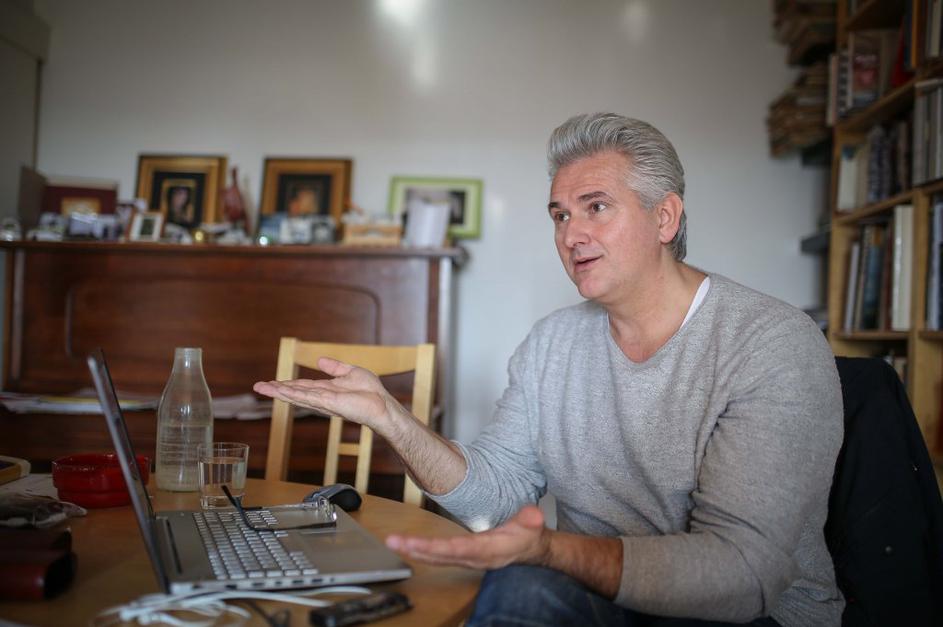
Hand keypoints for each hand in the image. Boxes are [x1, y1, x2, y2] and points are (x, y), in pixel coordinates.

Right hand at [253, 357, 400, 432]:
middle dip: (276, 390)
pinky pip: (308, 397)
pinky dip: (294, 394)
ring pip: (297, 395)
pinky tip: (282, 391)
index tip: (270, 383)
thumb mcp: (350, 372)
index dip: (286, 385)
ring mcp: (323, 401)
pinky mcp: (328, 403)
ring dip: (279, 392)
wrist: (381, 404)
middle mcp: (321, 397)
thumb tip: (319, 360)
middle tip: (257, 387)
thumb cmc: (370, 392)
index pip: (301, 386)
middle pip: (294, 392)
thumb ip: (334, 368)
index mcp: (325, 390)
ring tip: (262, 389)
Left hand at [384, 505, 550, 569]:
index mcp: (488, 550)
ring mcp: (467, 559)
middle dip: (416, 549)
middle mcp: (474, 557)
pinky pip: (438, 557)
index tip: (417, 544)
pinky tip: (408, 546)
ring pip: (436, 558)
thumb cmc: (527, 536)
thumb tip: (533, 516)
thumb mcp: (533, 525)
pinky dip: (421, 551)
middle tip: (393, 541)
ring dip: (414, 551)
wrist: (530, 549)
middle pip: (440, 556)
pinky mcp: (462, 556)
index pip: (458, 549)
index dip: (437, 548)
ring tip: (393, 542)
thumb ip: (531, 520)